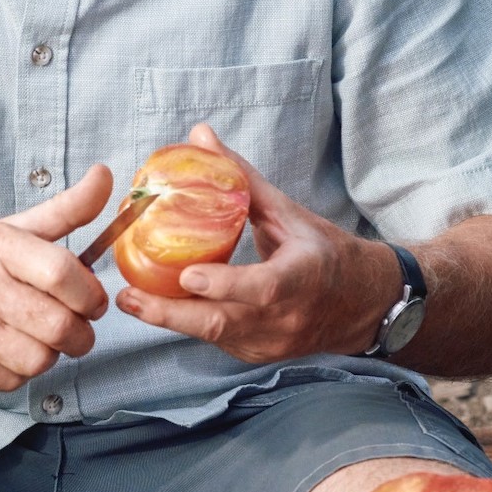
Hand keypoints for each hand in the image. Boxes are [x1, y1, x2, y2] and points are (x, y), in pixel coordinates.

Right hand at [0, 164, 112, 390]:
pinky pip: (9, 381)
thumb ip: (67, 208)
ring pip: (37, 359)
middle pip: (57, 326)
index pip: (61, 273)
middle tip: (75, 325)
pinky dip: (20, 372)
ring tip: (40, 338)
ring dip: (51, 354)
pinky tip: (11, 351)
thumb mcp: (12, 227)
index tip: (92, 299)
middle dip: (80, 332)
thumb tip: (106, 176)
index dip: (89, 293)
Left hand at [115, 123, 396, 361]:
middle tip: (129, 297)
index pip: (262, 289)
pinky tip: (160, 307)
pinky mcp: (257, 354)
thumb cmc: (326, 252)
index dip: (224, 285)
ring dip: (170, 320)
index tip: (187, 275)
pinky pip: (216, 340)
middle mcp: (285, 318)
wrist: (362, 304)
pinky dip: (189, 324)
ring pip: (212, 335)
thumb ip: (242, 179)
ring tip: (131, 300)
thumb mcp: (290, 213)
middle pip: (221, 323)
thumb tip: (201, 136)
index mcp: (302, 278)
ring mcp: (269, 342)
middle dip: (170, 314)